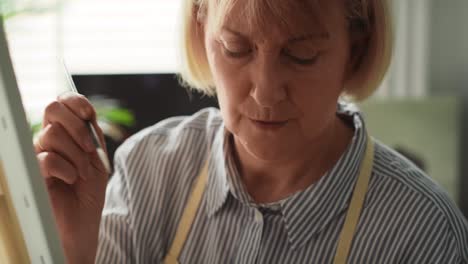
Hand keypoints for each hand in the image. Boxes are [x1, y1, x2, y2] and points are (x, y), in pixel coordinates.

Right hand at [34, 92, 108, 263]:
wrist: (82, 221)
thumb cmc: (89, 191)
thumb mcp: (97, 158)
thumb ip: (91, 134)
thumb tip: (84, 112)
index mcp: (67, 132)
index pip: (64, 101)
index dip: (75, 102)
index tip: (89, 115)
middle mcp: (50, 138)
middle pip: (52, 109)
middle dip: (76, 126)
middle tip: (88, 149)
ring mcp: (38, 153)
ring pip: (52, 134)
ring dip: (76, 155)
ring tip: (81, 173)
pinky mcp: (32, 171)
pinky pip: (47, 158)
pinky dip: (66, 169)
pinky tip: (70, 180)